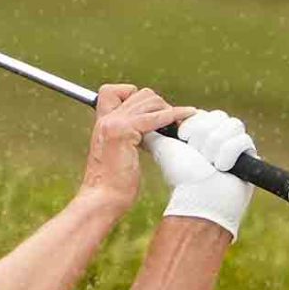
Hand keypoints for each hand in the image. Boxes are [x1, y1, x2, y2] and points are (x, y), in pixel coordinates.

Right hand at [78, 84, 196, 214]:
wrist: (103, 198)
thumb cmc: (113, 183)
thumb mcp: (117, 152)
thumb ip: (127, 135)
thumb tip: (151, 126)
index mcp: (101, 122)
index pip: (112, 90)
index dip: (133, 96)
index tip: (147, 115)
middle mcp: (106, 119)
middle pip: (140, 93)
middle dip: (159, 105)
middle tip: (168, 124)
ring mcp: (113, 124)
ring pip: (150, 100)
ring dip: (167, 110)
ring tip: (175, 126)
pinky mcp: (124, 132)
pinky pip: (156, 116)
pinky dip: (175, 114)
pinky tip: (187, 116)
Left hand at [142, 109, 255, 239]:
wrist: (199, 197)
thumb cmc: (182, 175)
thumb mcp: (163, 149)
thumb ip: (154, 133)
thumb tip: (143, 122)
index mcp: (202, 132)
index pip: (205, 112)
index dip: (194, 124)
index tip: (183, 138)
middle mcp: (221, 136)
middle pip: (220, 116)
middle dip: (203, 136)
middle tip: (197, 155)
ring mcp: (237, 145)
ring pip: (233, 125)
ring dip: (215, 146)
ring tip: (210, 164)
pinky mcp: (251, 155)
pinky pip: (243, 140)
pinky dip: (228, 155)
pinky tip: (222, 169)